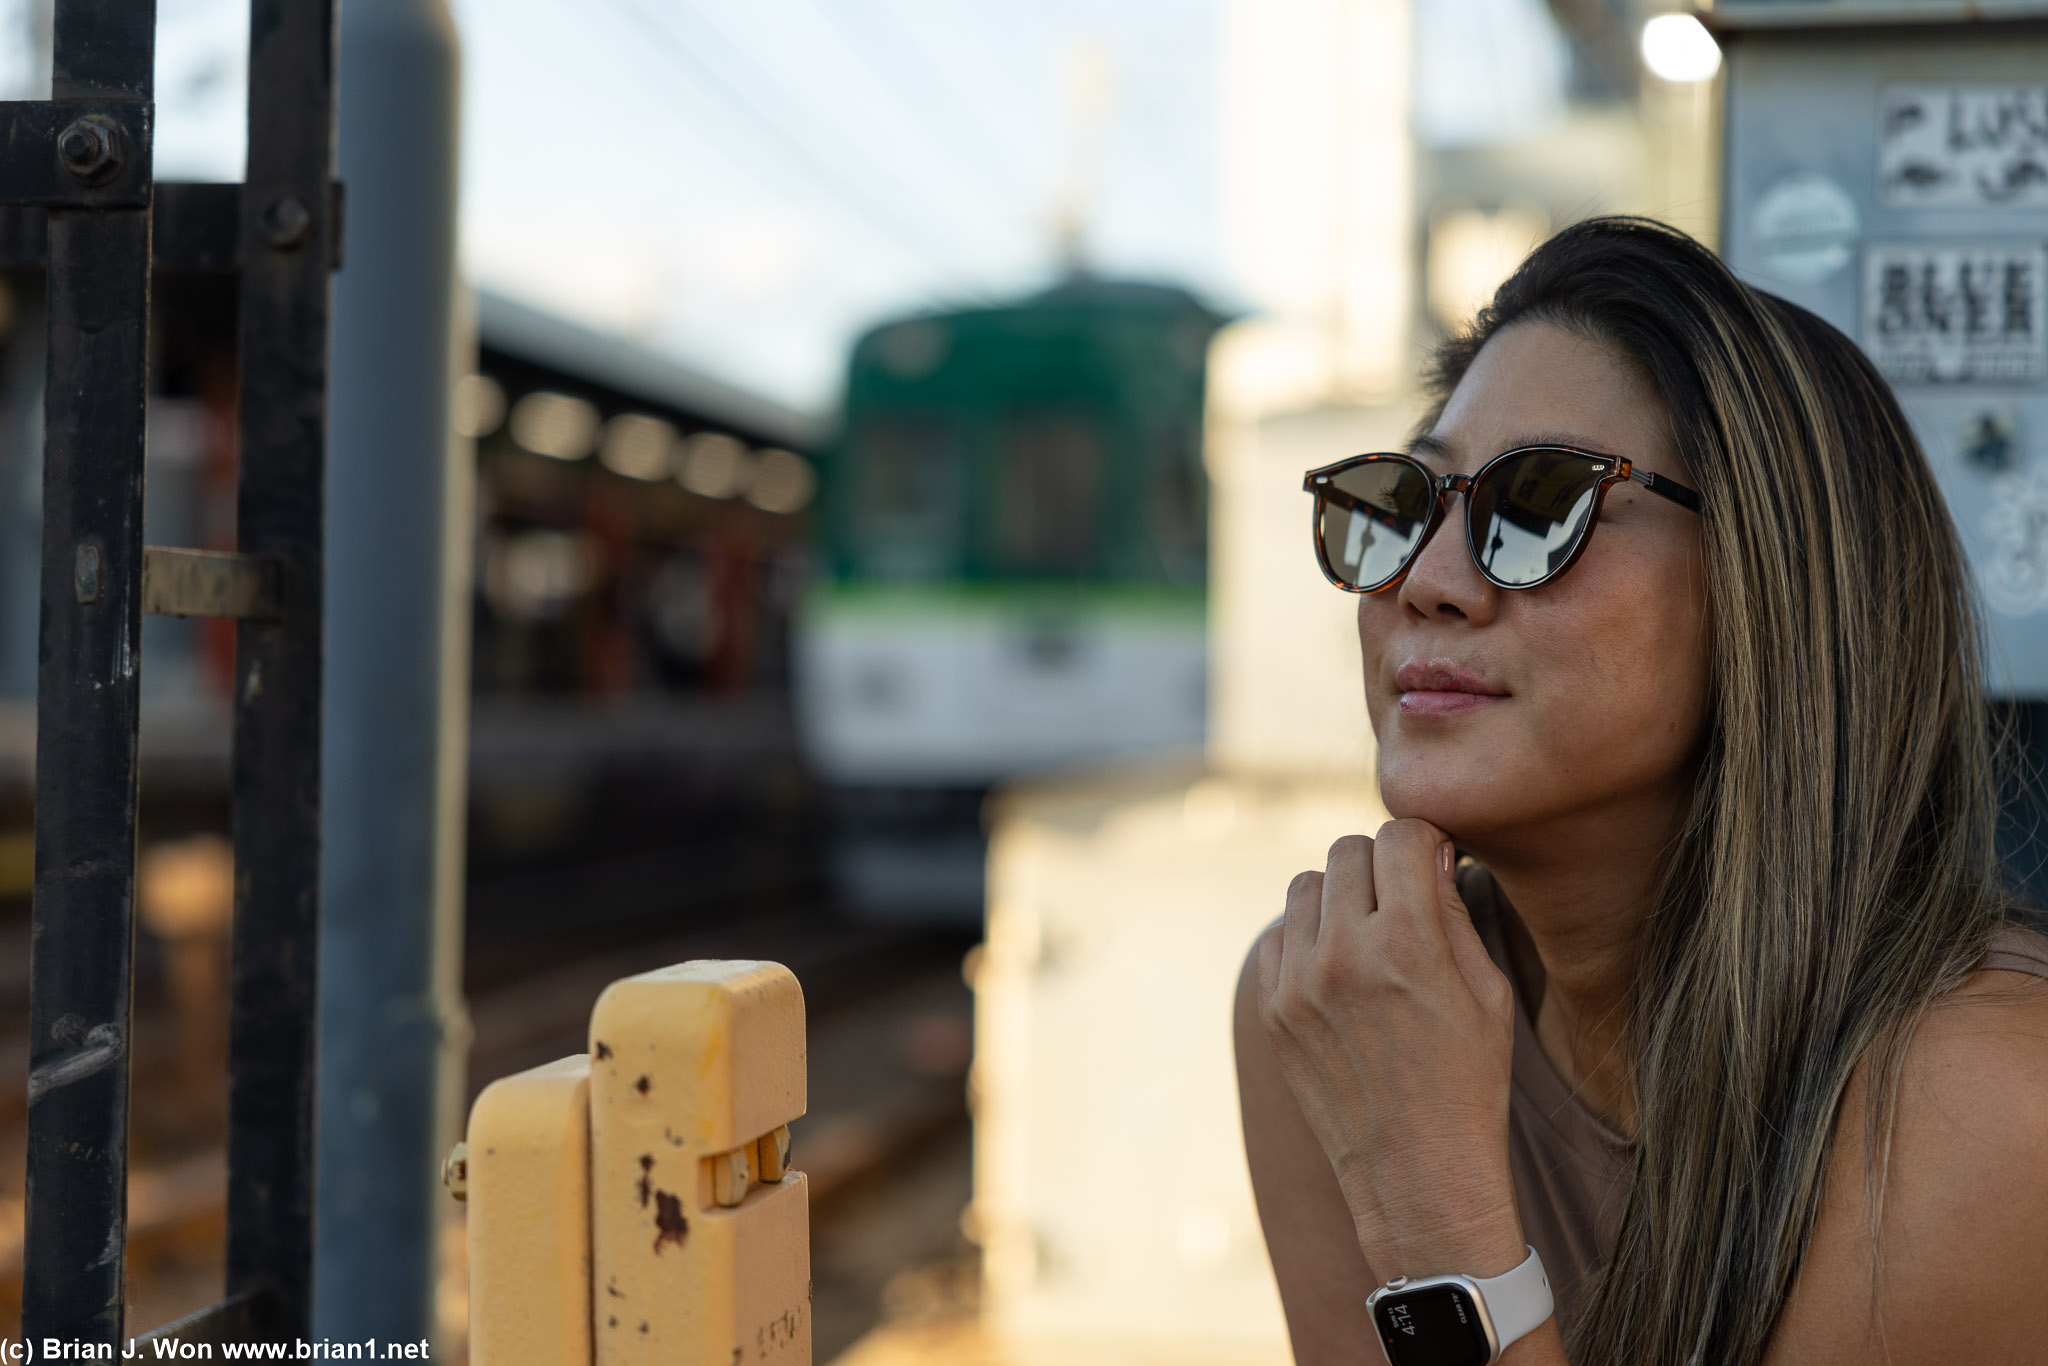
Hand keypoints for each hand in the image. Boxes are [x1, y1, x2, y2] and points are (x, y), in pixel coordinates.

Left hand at [1254, 818, 1524, 1280]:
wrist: (1418, 1175)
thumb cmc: (1470, 1083)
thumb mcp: (1487, 992)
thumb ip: (1453, 911)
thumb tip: (1431, 853)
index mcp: (1408, 943)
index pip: (1399, 835)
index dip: (1423, 841)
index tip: (1432, 862)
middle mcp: (1344, 954)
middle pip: (1347, 850)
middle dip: (1380, 864)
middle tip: (1402, 898)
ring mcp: (1299, 983)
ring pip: (1305, 886)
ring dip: (1338, 896)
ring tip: (1368, 933)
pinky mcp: (1273, 1010)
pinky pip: (1277, 936)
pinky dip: (1305, 938)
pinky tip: (1337, 969)